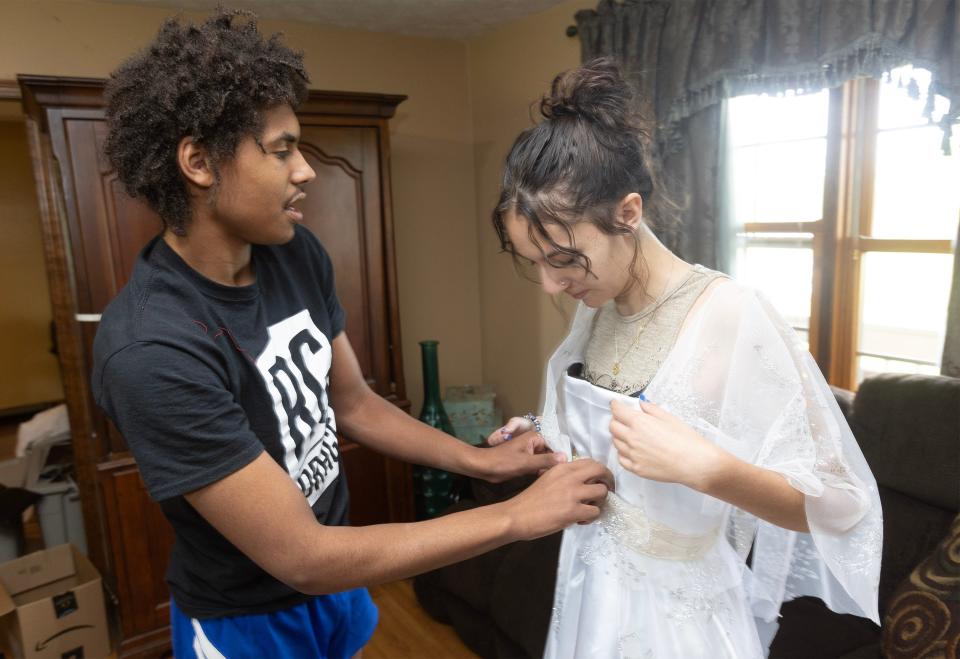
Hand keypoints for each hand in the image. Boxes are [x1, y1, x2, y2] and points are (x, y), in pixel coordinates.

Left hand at [475, 418, 564, 482]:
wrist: (483, 467)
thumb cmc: (503, 462)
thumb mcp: (526, 462)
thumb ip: (546, 460)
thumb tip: (566, 457)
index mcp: (535, 437)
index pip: (555, 445)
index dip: (562, 456)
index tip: (569, 469)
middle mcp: (534, 443)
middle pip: (551, 453)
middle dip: (555, 464)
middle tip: (563, 477)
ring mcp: (529, 452)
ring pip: (545, 460)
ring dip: (549, 469)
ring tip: (556, 480)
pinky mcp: (525, 461)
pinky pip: (538, 465)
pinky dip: (541, 472)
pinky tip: (546, 481)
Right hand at [502, 458, 613, 539]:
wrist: (517, 515)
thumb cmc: (530, 499)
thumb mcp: (548, 478)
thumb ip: (565, 476)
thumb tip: (583, 481)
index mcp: (563, 467)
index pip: (591, 462)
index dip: (600, 471)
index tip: (600, 480)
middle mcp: (570, 477)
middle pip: (602, 471)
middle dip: (608, 481)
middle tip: (606, 491)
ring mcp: (573, 494)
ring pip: (602, 492)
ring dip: (600, 502)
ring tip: (589, 508)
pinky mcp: (574, 511)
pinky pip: (596, 512)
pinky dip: (591, 517)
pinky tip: (581, 520)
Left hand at [609, 399, 727, 490]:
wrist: (694, 463)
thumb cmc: (686, 440)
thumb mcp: (669, 418)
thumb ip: (651, 409)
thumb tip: (641, 404)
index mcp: (639, 423)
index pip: (617, 411)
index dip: (615, 406)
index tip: (615, 405)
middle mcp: (632, 438)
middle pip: (612, 427)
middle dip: (616, 421)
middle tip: (623, 420)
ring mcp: (633, 455)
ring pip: (615, 443)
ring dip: (619, 437)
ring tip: (630, 435)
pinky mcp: (636, 469)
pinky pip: (621, 459)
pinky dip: (623, 453)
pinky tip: (632, 451)